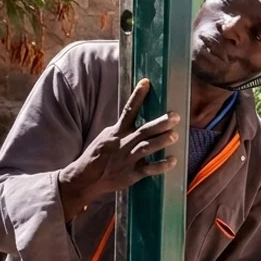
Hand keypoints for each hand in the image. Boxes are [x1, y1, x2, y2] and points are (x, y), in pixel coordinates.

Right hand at [58, 79, 179, 220]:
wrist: (86, 179)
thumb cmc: (97, 156)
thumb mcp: (106, 137)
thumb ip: (122, 129)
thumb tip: (133, 117)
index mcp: (117, 132)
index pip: (128, 110)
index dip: (137, 96)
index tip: (147, 82)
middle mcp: (124, 143)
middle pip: (144, 130)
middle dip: (160, 123)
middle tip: (175, 116)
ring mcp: (128, 159)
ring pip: (146, 148)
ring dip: (161, 141)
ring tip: (174, 136)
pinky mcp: (131, 174)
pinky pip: (148, 170)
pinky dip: (161, 166)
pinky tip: (173, 161)